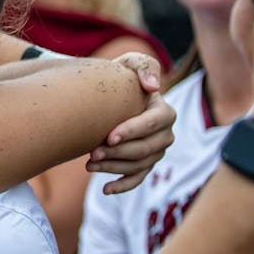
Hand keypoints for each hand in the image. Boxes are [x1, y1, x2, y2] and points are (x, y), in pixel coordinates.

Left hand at [89, 53, 174, 194]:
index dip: (132, 131)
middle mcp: (165, 135)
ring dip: (113, 168)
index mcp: (164, 112)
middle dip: (119, 153)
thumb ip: (144, 67)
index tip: (108, 137)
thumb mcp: (131, 63)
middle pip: (145, 149)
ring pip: (138, 166)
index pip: (153, 123)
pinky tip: (105, 189)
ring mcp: (155, 152)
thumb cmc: (121, 77)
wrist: (110, 94)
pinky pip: (137, 179)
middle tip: (92, 153)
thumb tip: (152, 87)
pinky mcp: (144, 164)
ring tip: (88, 164)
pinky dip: (122, 186)